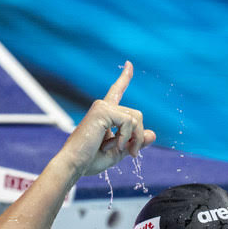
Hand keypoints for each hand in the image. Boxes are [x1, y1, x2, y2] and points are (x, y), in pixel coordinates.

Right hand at [60, 61, 156, 176]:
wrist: (74, 164)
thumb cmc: (90, 160)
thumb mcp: (119, 151)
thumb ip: (135, 142)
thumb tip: (153, 134)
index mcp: (105, 114)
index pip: (116, 92)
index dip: (124, 78)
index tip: (129, 64)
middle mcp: (103, 106)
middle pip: (137, 115)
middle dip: (139, 136)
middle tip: (132, 154)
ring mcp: (102, 106)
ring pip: (135, 118)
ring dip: (134, 138)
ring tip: (120, 151)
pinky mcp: (102, 110)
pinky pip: (129, 122)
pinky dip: (126, 137)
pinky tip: (114, 146)